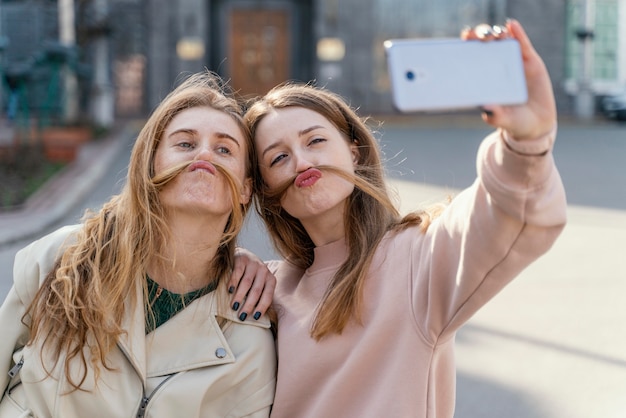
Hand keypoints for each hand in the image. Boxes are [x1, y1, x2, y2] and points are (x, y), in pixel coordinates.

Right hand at [228, 247, 275, 320]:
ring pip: (247, 283)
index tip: (255, 317)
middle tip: (242, 316)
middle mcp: (264, 271)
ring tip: (234, 306)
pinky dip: (233, 282)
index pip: (268, 296)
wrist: (243, 255)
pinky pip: (238, 272)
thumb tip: (255, 317)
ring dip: (239, 296)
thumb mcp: (259, 284)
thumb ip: (259, 296)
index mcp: (270, 279)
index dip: (262, 307)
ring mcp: (253, 264)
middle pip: (256, 291)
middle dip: (249, 305)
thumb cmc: (252, 276)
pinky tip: (229, 291)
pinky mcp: (242, 259)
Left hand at [462, 19, 556, 140]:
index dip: (466, 48)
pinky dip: (517, 34)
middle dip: (479, 37)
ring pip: (503, 42)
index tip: (461, 42)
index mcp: (485, 79)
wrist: (536, 124)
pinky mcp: (530, 62)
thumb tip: (486, 107)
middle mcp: (497, 68)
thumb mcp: (503, 120)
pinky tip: (512, 25)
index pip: (472, 59)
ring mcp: (514, 63)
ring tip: (493, 33)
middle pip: (486, 46)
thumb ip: (495, 115)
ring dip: (496, 34)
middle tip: (474, 36)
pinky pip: (523, 45)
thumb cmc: (513, 122)